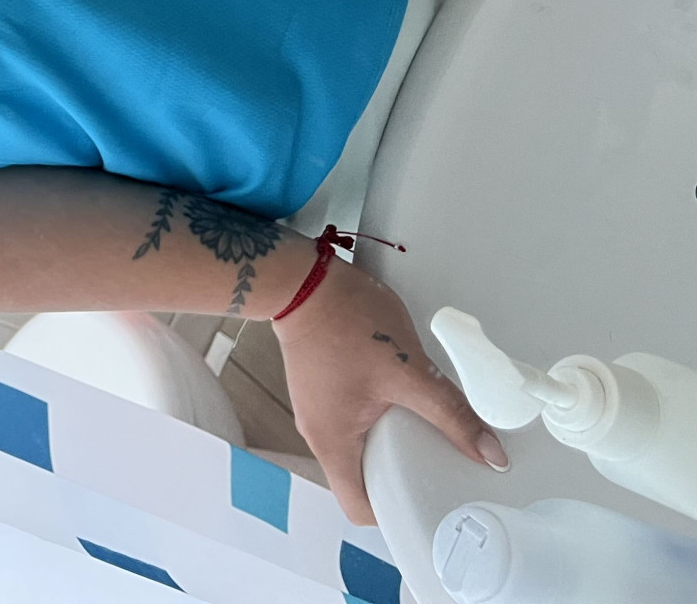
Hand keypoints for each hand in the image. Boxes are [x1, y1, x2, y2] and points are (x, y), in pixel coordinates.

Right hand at [272, 257, 506, 523]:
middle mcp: (318, 432)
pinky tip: (402, 398)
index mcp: (334, 442)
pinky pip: (350, 421)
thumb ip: (452, 414)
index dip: (395, 514)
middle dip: (402, 477)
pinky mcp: (320, 387)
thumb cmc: (347, 324)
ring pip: (358, 448)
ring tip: (427, 429)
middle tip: (440, 465)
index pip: (360, 507)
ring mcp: (316, 409)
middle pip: (361, 479)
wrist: (303, 280)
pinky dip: (378, 420)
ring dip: (391, 445)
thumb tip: (491, 454)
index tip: (430, 502)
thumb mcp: (409, 371)